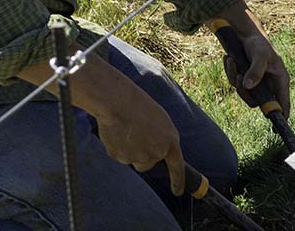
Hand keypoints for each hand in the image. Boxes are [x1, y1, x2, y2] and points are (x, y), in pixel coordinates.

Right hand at [18, 53, 185, 195]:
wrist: (117, 102)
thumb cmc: (139, 105)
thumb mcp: (160, 120)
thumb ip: (162, 138)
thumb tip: (155, 152)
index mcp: (170, 141)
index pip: (177, 167)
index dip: (178, 181)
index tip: (178, 191)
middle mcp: (156, 153)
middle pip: (148, 164)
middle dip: (142, 154)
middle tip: (136, 134)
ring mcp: (138, 158)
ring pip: (133, 160)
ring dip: (129, 150)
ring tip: (125, 130)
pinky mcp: (121, 157)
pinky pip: (119, 155)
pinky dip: (117, 146)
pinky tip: (116, 131)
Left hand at [214, 1, 291, 117]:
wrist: (244, 34)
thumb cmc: (258, 43)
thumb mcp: (260, 54)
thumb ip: (255, 71)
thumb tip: (248, 86)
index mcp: (280, 80)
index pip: (283, 103)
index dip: (280, 115)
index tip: (276, 129)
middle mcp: (269, 84)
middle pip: (258, 103)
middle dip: (245, 93)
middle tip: (238, 79)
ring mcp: (256, 83)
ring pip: (244, 93)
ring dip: (234, 79)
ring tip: (232, 62)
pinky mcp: (244, 79)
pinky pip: (235, 84)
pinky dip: (230, 72)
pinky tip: (229, 59)